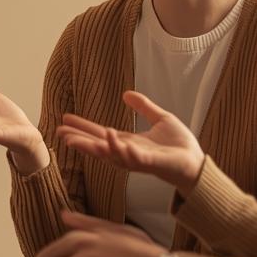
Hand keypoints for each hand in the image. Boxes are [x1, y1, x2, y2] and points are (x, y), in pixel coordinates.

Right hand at [54, 90, 204, 193]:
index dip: (83, 127)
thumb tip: (126, 94)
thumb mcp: (160, 119)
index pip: (100, 134)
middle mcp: (128, 153)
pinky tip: (111, 137)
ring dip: (93, 146)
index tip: (65, 119)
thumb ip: (144, 107)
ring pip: (110, 154)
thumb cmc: (179, 145)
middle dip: (79, 140)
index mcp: (128, 142)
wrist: (197, 161)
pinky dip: (121, 148)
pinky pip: (133, 156)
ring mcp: (137, 159)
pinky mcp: (151, 162)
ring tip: (74, 140)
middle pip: (98, 146)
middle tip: (59, 133)